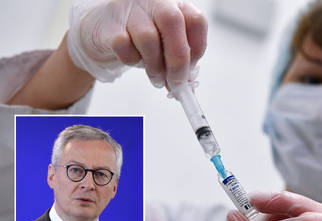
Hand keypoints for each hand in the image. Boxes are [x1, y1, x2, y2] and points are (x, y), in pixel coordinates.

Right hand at [67, 0, 206, 85]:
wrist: (99, 31)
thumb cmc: (139, 39)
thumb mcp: (165, 47)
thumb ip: (180, 62)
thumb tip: (188, 86)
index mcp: (174, 5)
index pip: (195, 20)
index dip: (197, 49)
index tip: (191, 70)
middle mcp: (153, 1)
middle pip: (172, 21)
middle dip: (178, 60)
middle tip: (176, 83)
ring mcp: (129, 8)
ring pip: (148, 37)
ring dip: (155, 66)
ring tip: (156, 78)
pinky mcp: (109, 22)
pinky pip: (123, 45)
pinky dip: (131, 60)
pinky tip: (132, 60)